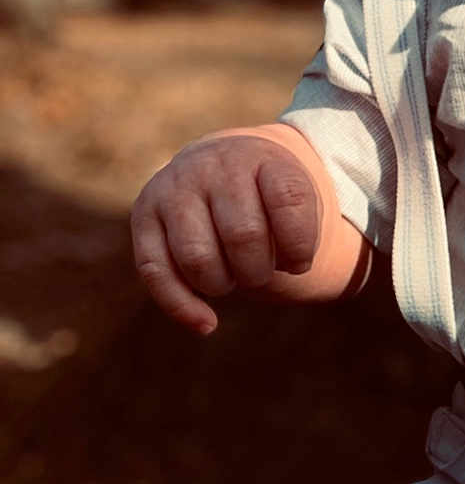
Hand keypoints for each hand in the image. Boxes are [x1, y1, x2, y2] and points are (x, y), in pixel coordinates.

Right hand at [131, 134, 320, 334]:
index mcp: (263, 159)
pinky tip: (207, 324)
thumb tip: (293, 270)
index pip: (289, 200)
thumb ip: (301, 230)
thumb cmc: (267, 195)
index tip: (299, 261)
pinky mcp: (144, 214)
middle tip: (261, 271)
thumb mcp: (296, 198)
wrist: (219, 162)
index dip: (300, 245)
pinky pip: (155, 271)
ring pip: (198, 257)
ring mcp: (174, 188)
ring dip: (223, 284)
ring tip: (234, 276)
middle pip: (244, 235)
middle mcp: (215, 167)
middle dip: (259, 270)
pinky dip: (182, 306)